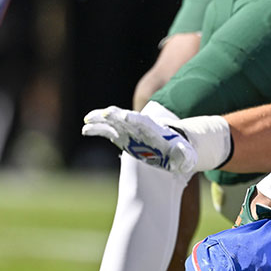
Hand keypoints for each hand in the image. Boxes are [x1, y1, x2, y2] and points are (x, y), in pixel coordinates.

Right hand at [82, 106, 196, 173]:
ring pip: (113, 122)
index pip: (143, 122)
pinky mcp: (122, 137)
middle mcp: (140, 127)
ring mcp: (130, 130)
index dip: (134, 119)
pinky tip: (85, 129)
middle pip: (126, 117)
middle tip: (105, 113)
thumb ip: (184, 156)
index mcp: (155, 130)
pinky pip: (107, 131)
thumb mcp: (185, 156)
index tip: (124, 116)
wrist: (172, 150)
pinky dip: (97, 129)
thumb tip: (184, 156)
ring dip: (101, 119)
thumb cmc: (180, 154)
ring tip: (87, 120)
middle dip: (116, 115)